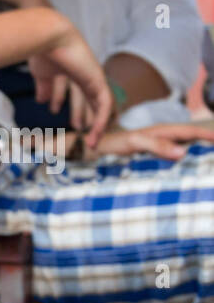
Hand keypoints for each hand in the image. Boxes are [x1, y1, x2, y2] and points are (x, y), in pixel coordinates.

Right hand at [27, 26, 111, 147]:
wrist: (48, 38)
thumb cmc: (42, 52)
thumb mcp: (41, 74)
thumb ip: (44, 87)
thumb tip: (42, 101)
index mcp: (69, 71)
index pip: (74, 91)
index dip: (71, 105)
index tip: (64, 118)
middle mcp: (83, 74)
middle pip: (87, 99)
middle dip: (83, 115)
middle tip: (82, 132)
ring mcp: (93, 77)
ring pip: (98, 104)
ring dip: (94, 123)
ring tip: (91, 141)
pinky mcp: (99, 81)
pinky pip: (104, 105)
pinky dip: (101, 120)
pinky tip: (94, 132)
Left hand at [92, 122, 213, 160]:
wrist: (98, 150)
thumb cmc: (116, 144)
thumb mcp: (137, 142)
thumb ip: (158, 145)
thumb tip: (184, 153)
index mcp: (164, 131)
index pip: (191, 132)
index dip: (208, 135)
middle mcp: (164, 138)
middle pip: (191, 140)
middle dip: (206, 145)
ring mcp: (159, 147)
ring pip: (183, 149)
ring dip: (196, 154)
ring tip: (207, 164)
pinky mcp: (153, 156)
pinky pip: (172, 158)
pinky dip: (182, 162)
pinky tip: (186, 171)